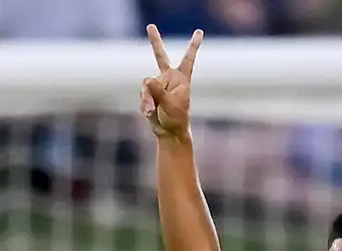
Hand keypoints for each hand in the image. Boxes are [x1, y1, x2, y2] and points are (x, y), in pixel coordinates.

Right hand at [141, 25, 203, 139]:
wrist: (169, 132)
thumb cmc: (176, 119)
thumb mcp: (170, 105)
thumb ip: (158, 91)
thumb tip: (146, 80)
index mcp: (182, 79)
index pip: (188, 58)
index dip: (193, 45)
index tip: (199, 32)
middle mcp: (170, 78)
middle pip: (159, 56)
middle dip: (154, 41)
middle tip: (150, 26)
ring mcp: (158, 85)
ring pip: (146, 84)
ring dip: (148, 98)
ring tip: (155, 110)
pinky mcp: (149, 92)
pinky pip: (142, 93)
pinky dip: (144, 103)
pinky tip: (151, 112)